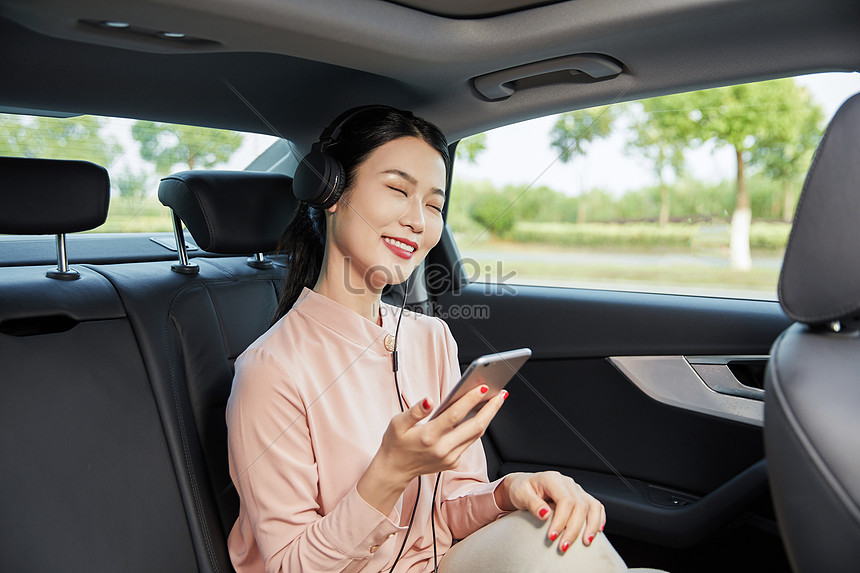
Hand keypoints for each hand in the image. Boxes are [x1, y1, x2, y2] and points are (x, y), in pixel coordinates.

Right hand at [357, 385, 507, 513]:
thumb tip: (429, 400)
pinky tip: (481, 414)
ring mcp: (450, 458)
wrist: (394, 471)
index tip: (483, 387)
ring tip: (496, 399)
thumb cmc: (395, 444)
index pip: (455, 415)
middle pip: (475, 427)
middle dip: (491, 408)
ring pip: (476, 435)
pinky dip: (477, 427)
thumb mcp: (397, 423)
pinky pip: (470, 442)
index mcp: (428, 437)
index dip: (470, 400)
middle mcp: (442, 449)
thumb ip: (415, 411)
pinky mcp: (453, 462)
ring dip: (488, 416)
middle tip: (501, 393)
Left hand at [494, 471, 604, 551]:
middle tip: (563, 546)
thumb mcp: (520, 494)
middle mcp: (567, 482)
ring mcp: (575, 489)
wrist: (523, 486)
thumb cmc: (521, 489)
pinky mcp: (580, 497)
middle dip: (574, 528)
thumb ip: (532, 503)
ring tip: (586, 542)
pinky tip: (597, 530)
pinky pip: (595, 506)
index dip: (561, 520)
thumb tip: (545, 514)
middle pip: (580, 505)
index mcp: (552, 479)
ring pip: (592, 506)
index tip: (553, 536)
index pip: (565, 500)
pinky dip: (599, 518)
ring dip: (591, 525)